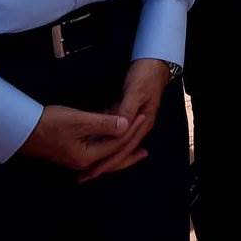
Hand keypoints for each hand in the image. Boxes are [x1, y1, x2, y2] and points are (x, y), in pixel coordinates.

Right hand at [21, 102, 144, 172]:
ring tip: (133, 148)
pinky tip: (109, 141)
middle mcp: (83, 162)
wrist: (23, 128)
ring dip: (119, 152)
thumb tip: (126, 125)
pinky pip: (95, 153)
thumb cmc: (50, 123)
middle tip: (146, 152)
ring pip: (104, 158)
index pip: (116, 145)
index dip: (131, 130)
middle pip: (112, 160)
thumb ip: (104, 123)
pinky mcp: (71, 152)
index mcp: (87, 157)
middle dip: (129, 155)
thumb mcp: (79, 121)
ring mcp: (76, 159)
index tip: (143, 117)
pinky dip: (106, 148)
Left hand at [77, 58, 172, 182]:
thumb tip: (120, 129)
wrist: (156, 63)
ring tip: (87, 164)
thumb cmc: (146, 76)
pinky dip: (104, 137)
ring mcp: (134, 121)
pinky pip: (115, 131)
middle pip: (120, 151)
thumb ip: (126, 110)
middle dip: (103, 164)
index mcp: (143, 124)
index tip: (92, 172)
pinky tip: (93, 139)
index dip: (108, 161)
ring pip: (116, 142)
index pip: (123, 149)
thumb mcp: (135, 92)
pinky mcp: (128, 113)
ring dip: (103, 153)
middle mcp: (139, 127)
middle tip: (84, 177)